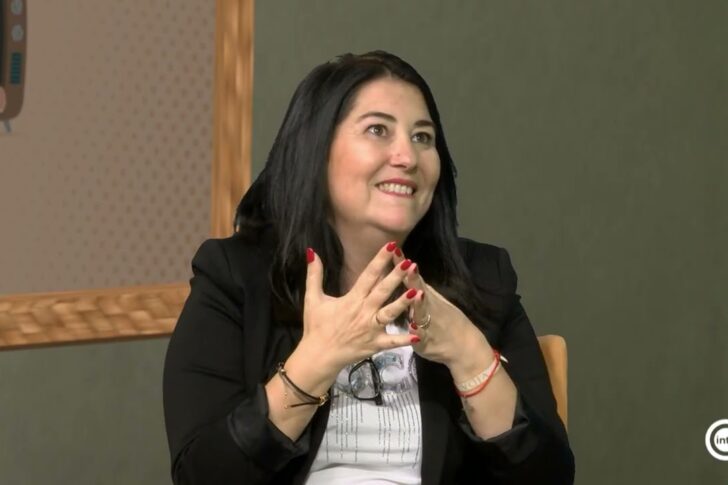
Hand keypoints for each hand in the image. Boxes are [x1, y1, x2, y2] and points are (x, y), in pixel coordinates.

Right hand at [300, 242, 419, 373]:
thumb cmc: (316, 327)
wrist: (318, 356)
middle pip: (382, 291)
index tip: (391, 246)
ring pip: (390, 313)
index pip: (368, 275)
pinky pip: (392, 341)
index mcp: (351, 299)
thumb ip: (314, 274)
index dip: (380, 260)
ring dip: (403, 303)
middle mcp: (363, 312)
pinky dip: (404, 338)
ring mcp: (371, 329)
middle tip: (410, 263)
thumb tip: (311, 251)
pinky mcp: (375, 344)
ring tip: (418, 292)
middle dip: (396, 276)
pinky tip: (418, 334)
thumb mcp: (312, 298)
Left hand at [393, 251, 490, 367]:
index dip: (403, 264)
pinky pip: (422, 336)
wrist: (464, 345)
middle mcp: (427, 306)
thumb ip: (418, 287)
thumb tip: (405, 269)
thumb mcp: (432, 300)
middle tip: (406, 264)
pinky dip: (417, 332)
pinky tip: (413, 328)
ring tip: (417, 293)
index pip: (412, 277)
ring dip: (419, 302)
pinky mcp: (427, 341)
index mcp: (425, 296)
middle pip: (418, 290)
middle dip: (412, 278)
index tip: (394, 248)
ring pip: (422, 311)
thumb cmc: (445, 321)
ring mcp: (428, 323)